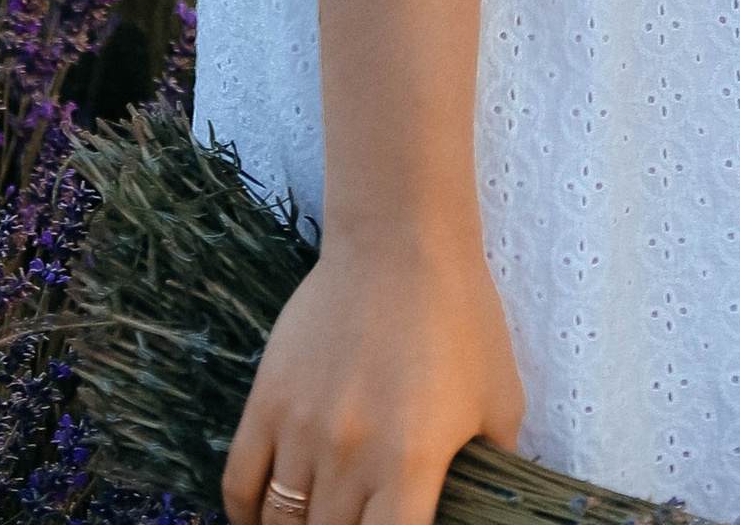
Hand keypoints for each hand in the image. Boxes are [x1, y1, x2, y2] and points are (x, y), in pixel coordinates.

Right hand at [222, 230, 524, 524]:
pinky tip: (264, 517)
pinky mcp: (267, 403)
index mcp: (412, 462)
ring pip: (280, 524)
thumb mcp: (499, 396)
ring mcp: (302, 431)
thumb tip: (489, 506)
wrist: (400, 242)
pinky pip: (240, 485)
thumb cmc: (460, 316)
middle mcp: (351, 456)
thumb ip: (494, 465)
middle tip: (356, 522)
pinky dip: (246, 514)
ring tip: (315, 523)